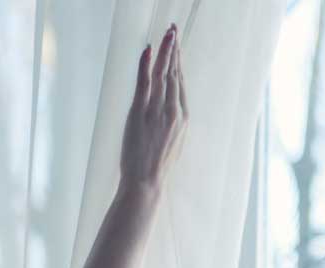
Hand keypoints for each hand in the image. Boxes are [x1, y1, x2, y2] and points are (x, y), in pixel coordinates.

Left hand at [120, 24, 188, 189]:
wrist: (147, 180)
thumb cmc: (156, 165)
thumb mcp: (172, 141)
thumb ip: (172, 122)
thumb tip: (169, 110)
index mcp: (183, 117)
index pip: (179, 83)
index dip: (178, 62)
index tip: (177, 46)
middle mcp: (174, 111)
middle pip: (175, 73)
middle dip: (175, 49)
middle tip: (174, 30)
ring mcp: (158, 110)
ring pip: (163, 74)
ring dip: (165, 51)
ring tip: (167, 33)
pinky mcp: (141, 112)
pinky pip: (145, 82)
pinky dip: (146, 64)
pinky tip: (148, 49)